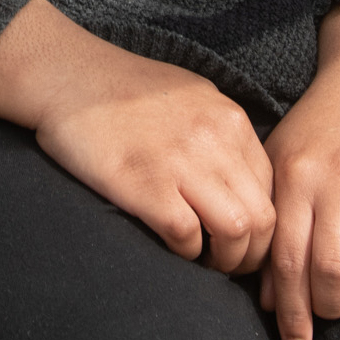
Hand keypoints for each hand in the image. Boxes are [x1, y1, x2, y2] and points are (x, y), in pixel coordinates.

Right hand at [0, 0, 275, 272]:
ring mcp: (181, 162)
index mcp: (229, 118)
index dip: (263, 225)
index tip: (243, 239)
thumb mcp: (191, 96)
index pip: (272, 188)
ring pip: (235, 231)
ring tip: (205, 263)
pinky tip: (173, 248)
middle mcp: (215, 139)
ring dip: (224, 260)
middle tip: (228, 264)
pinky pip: (187, 236)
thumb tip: (239, 179)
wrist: (67, 74)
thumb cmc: (122, 88)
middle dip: (251, 253)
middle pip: (263, 217)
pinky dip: (186, 252)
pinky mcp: (145, 184)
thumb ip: (221, 133)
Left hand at [258, 6, 339, 339]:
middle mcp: (338, 178)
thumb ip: (272, 228)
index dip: (291, 310)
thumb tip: (270, 302)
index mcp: (295, 175)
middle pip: (332, 270)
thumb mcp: (281, 165)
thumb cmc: (318, 135)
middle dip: (327, 307)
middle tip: (327, 311)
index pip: (287, 259)